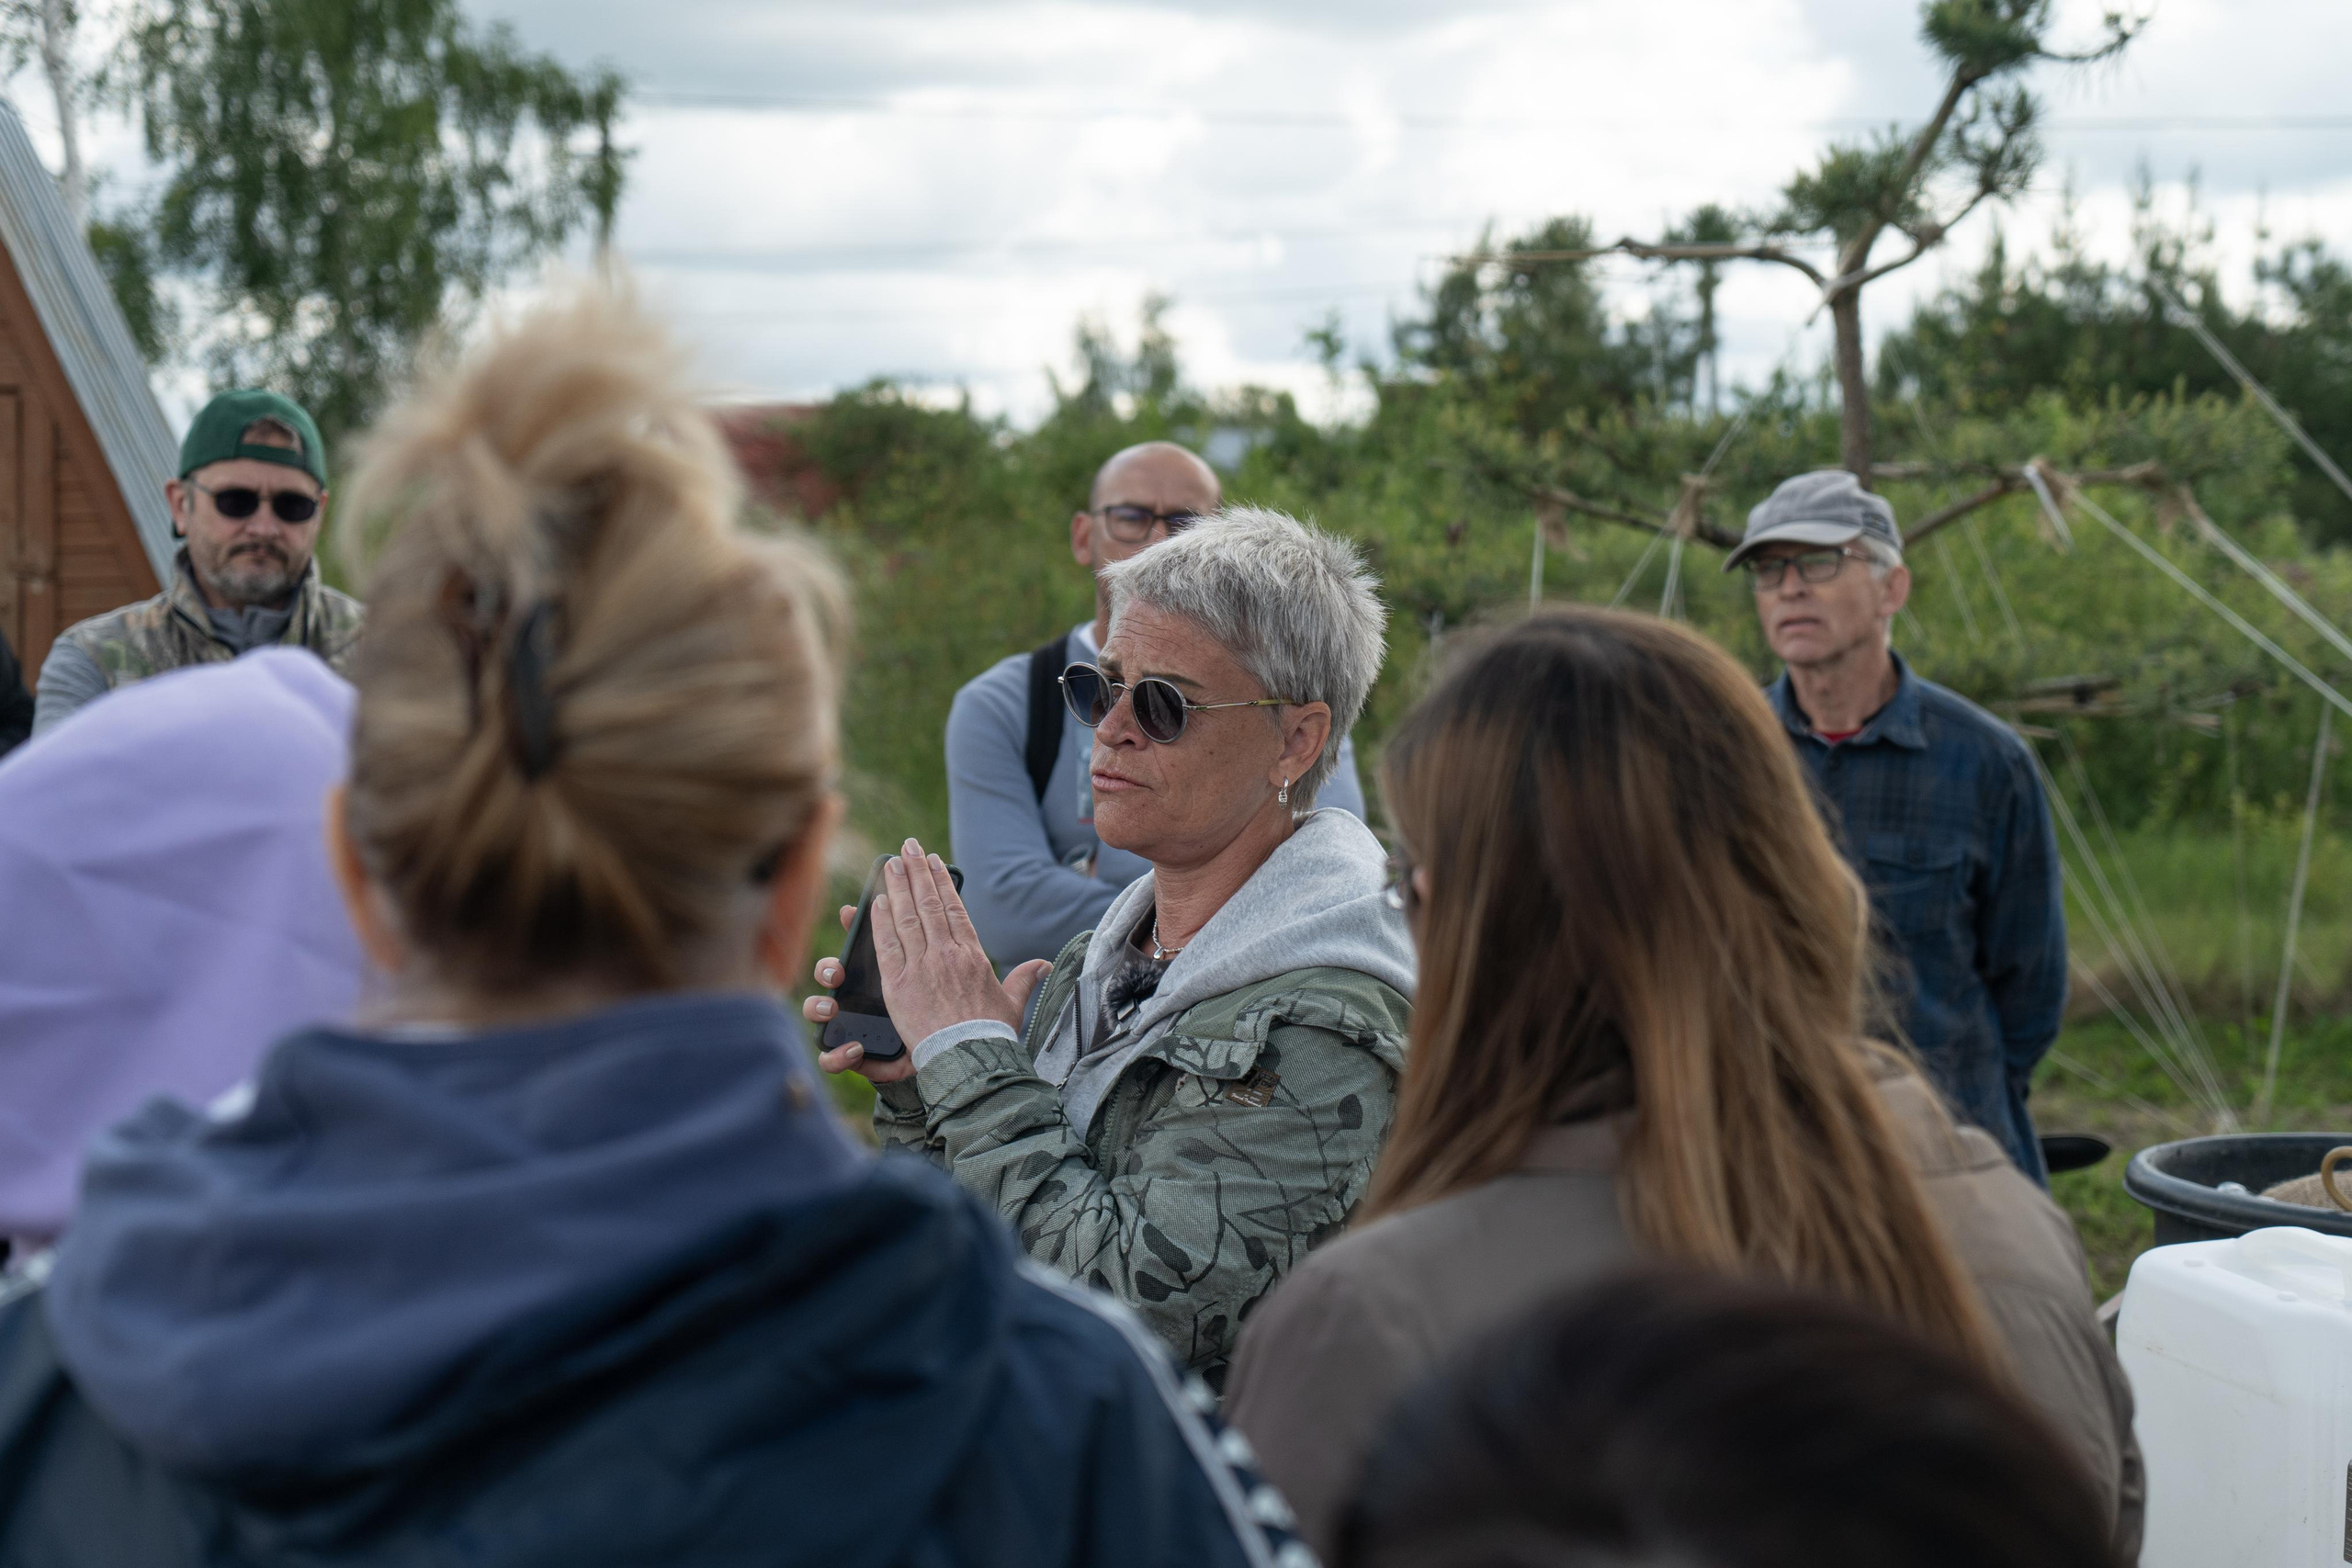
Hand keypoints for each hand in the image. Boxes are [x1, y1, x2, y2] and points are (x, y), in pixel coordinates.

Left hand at [803, 838, 1051, 1083]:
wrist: (971, 1059)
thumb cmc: (991, 1035)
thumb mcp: (1013, 1003)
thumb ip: (1025, 979)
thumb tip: (1043, 965)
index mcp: (972, 955)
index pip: (954, 908)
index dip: (941, 882)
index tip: (933, 862)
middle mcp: (947, 954)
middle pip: (928, 904)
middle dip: (916, 872)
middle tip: (907, 848)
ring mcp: (922, 967)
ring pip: (907, 918)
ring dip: (897, 887)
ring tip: (891, 863)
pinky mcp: (900, 985)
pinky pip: (888, 946)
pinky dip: (881, 922)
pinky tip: (876, 902)